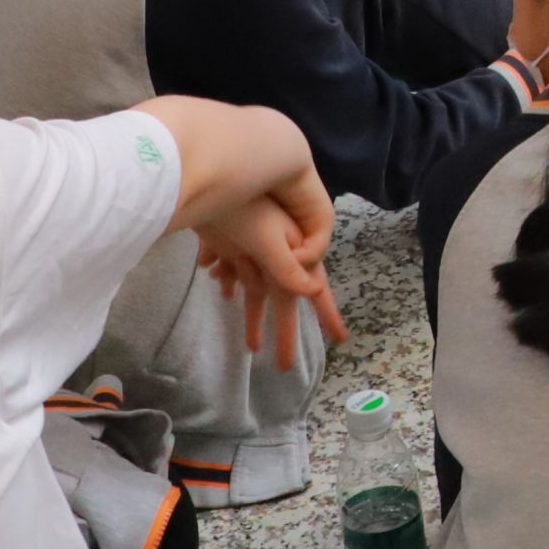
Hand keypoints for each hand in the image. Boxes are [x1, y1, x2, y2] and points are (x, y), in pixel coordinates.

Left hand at [191, 165, 347, 374]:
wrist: (206, 181)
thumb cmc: (245, 209)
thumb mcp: (270, 240)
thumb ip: (288, 267)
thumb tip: (312, 293)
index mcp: (293, 254)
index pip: (315, 289)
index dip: (328, 314)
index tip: (341, 340)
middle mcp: (276, 256)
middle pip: (283, 301)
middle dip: (285, 333)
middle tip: (285, 367)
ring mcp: (252, 252)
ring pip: (256, 292)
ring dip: (253, 318)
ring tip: (251, 348)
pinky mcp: (229, 247)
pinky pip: (234, 273)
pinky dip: (229, 284)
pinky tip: (222, 291)